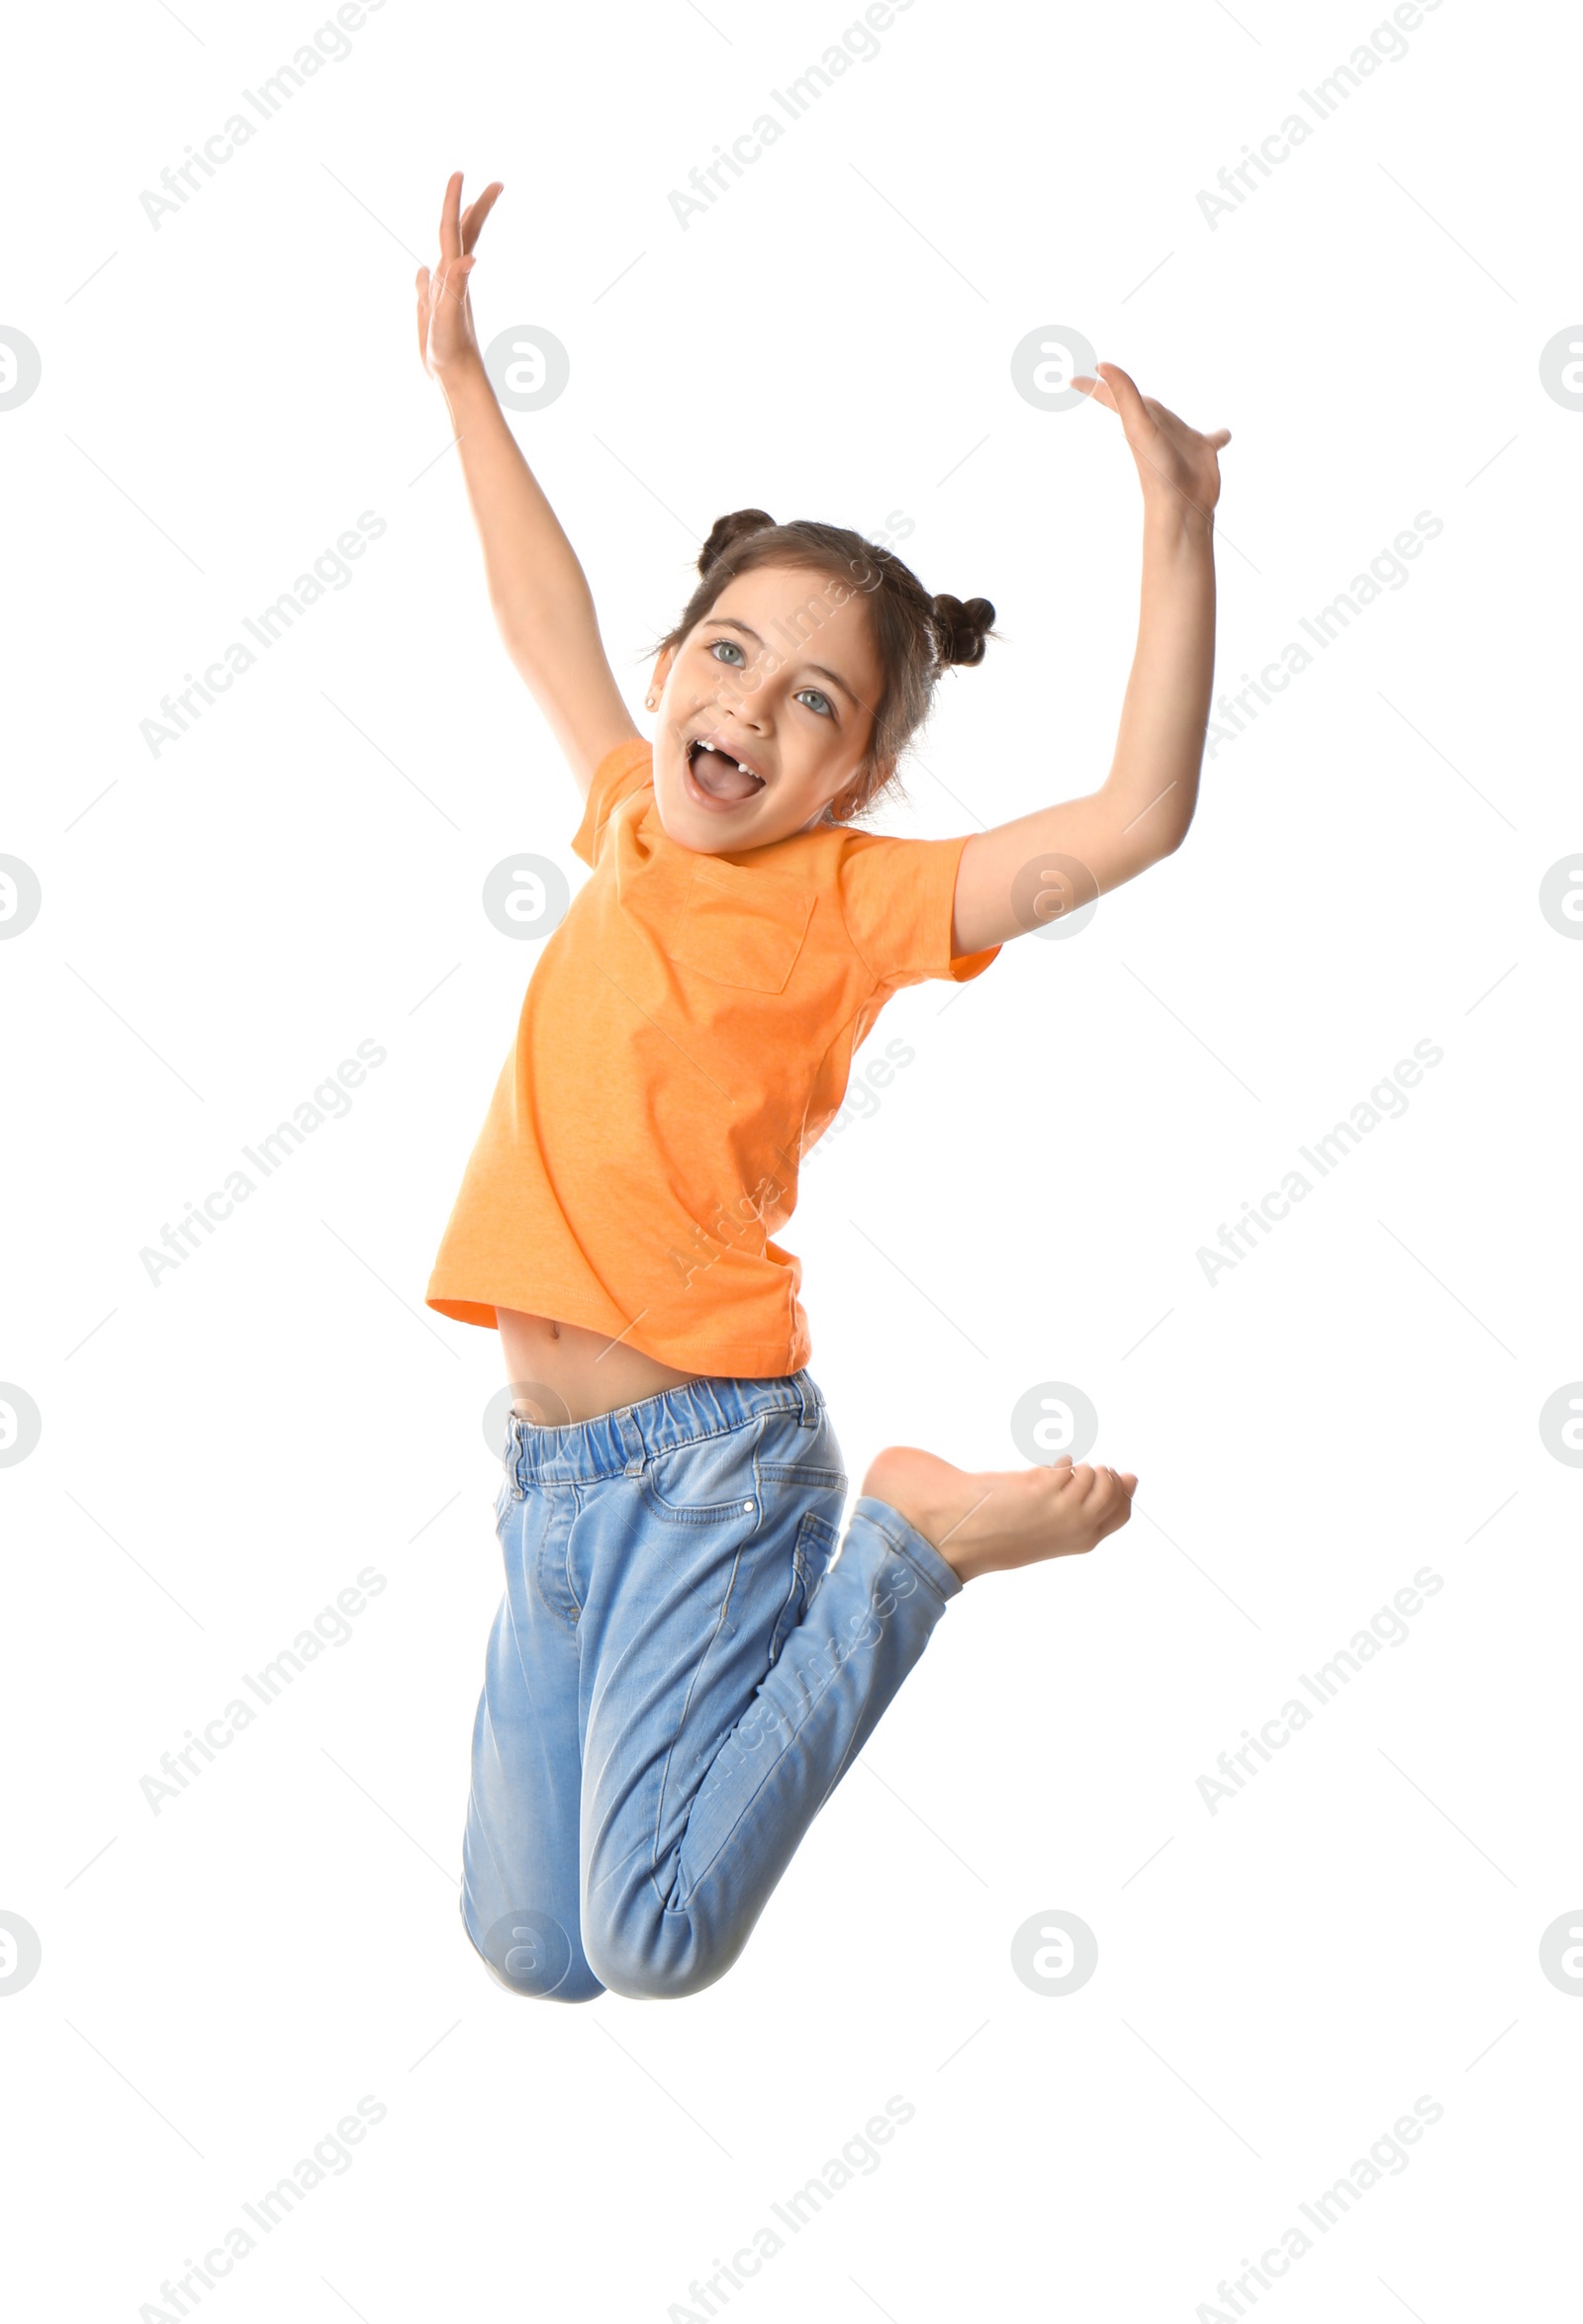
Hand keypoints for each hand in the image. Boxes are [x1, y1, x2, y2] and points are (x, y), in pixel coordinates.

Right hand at [415, 170, 503, 381]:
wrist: (455, 377)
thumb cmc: (451, 352)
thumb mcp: (449, 317)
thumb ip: (456, 286)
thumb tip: (469, 258)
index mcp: (452, 275)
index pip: (454, 230)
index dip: (455, 202)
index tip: (462, 173)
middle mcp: (452, 278)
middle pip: (464, 234)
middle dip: (477, 207)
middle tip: (498, 184)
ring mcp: (447, 291)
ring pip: (453, 252)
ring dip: (461, 229)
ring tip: (468, 210)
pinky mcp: (439, 307)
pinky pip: (436, 280)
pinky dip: (435, 267)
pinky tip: (428, 270)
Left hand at [1072, 361, 1229, 521]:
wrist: (1180, 505)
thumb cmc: (1157, 467)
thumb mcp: (1138, 425)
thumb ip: (1123, 394)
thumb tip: (1102, 366)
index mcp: (1140, 418)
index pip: (1110, 396)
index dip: (1091, 387)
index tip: (1072, 380)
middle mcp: (1158, 427)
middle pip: (1138, 404)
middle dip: (1123, 393)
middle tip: (1109, 383)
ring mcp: (1180, 440)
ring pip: (1175, 421)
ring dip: (1170, 415)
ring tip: (1164, 411)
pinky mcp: (1203, 452)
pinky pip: (1213, 439)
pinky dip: (1219, 435)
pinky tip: (1224, 435)